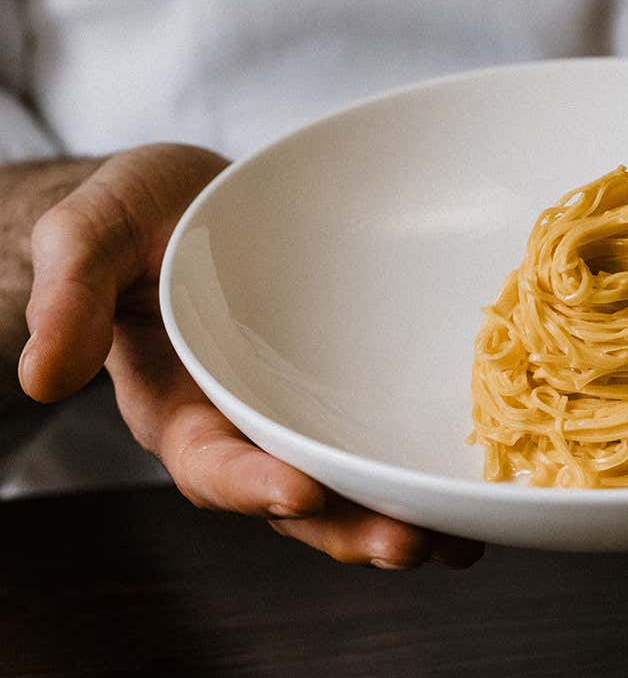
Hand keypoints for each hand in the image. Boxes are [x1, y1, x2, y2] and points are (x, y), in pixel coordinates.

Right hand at [19, 144, 482, 568]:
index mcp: (176, 405)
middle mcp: (244, 425)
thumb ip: (69, 294)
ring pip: (346, 486)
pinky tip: (472, 486)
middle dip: (347, 527)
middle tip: (410, 543)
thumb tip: (40, 376)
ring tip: (459, 537)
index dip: (248, 483)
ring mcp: (300, 413)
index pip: (208, 461)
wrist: (202, 198)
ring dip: (398, 516)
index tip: (299, 489)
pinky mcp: (346, 391)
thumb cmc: (142, 213)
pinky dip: (421, 469)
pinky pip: (380, 440)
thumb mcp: (94, 232)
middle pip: (292, 499)